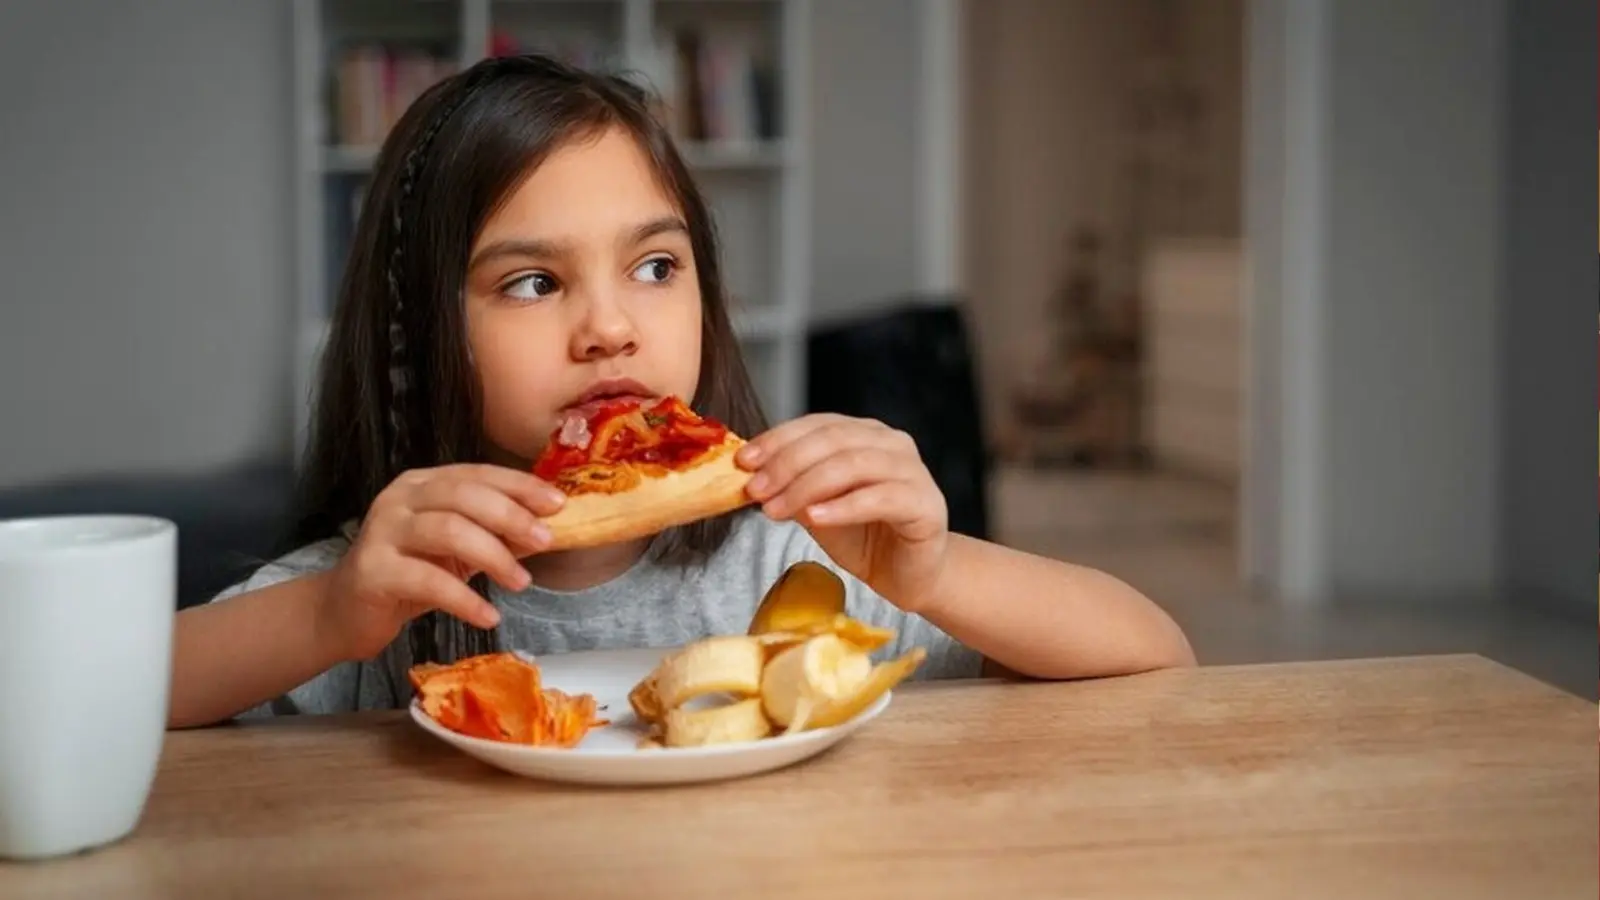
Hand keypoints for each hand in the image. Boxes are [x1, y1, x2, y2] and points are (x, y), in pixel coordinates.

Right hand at [321, 464, 564, 659]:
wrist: (347, 612)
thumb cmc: (410, 575)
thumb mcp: (460, 552)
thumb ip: (498, 536)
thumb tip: (552, 530)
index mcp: (424, 484)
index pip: (478, 474)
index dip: (520, 486)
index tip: (558, 504)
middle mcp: (400, 498)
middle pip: (464, 496)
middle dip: (512, 517)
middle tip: (545, 542)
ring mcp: (382, 531)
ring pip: (447, 530)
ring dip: (493, 556)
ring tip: (521, 583)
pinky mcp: (373, 570)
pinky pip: (428, 581)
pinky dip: (465, 599)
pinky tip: (489, 617)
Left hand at [738, 414, 948, 611]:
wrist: (908, 576)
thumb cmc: (865, 537)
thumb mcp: (816, 505)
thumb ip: (792, 485)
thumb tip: (750, 474)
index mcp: (866, 434)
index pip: (817, 424)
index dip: (778, 440)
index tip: (743, 461)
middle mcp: (892, 444)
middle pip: (832, 441)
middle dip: (786, 464)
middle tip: (755, 490)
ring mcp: (912, 471)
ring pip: (853, 465)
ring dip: (806, 486)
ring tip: (775, 509)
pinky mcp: (924, 504)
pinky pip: (879, 498)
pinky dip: (842, 507)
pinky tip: (814, 518)